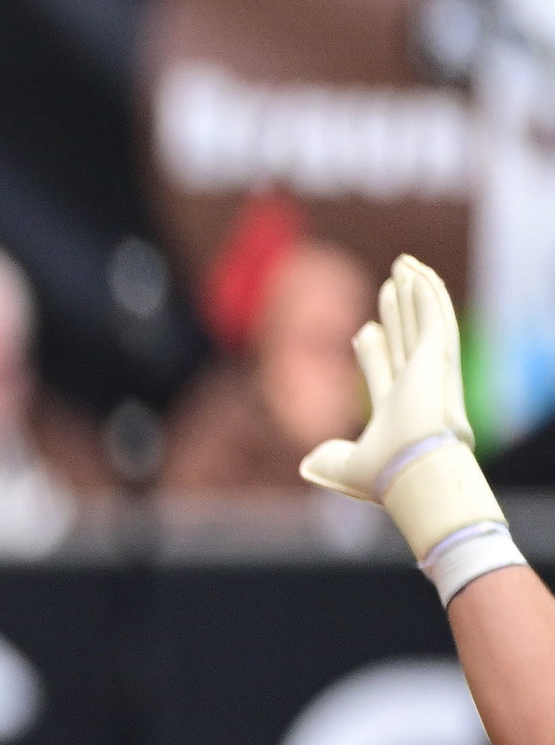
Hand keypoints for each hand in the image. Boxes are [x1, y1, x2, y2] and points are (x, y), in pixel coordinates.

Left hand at [303, 253, 517, 594]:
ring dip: (415, 294)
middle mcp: (418, 387)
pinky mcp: (438, 356)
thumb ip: (328, 460)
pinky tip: (421, 274)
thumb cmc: (384, 477)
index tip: (367, 332)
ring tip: (405, 267)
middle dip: (398, 313)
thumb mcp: (345, 468)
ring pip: (422, 321)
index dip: (375, 351)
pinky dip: (429, 294)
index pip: (385, 371)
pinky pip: (434, 316)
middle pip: (405, 339)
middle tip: (388, 286)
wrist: (412, 473)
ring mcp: (431, 370)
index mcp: (398, 410)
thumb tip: (306, 463)